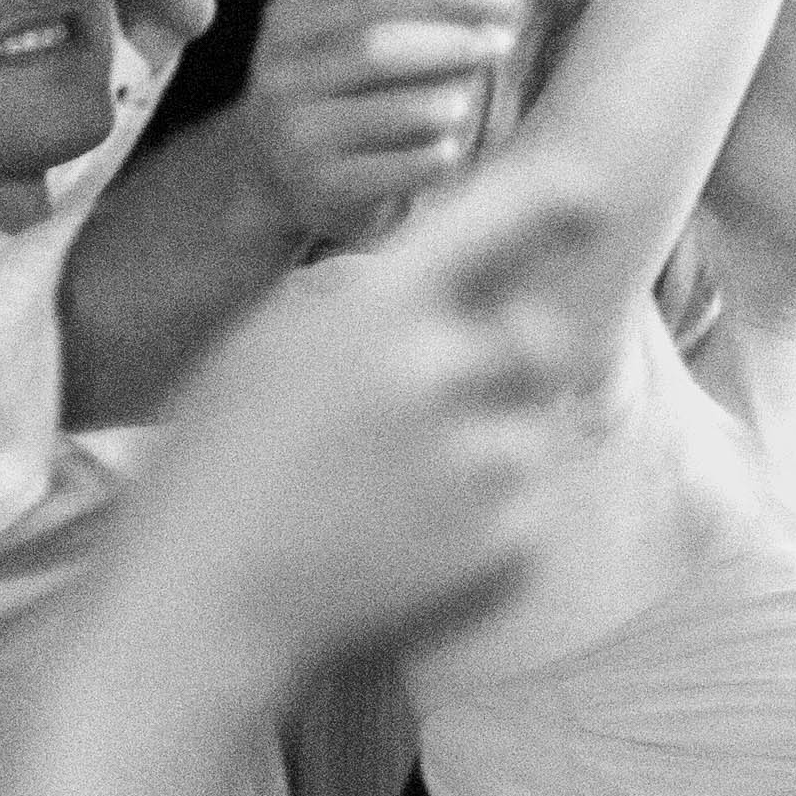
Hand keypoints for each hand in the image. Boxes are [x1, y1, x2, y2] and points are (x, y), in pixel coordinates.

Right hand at [81, 167, 604, 693]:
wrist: (202, 599)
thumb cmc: (217, 465)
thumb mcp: (272, 347)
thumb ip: (371, 304)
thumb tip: (465, 278)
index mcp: (371, 307)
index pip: (488, 226)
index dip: (549, 203)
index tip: (593, 196)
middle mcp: (438, 368)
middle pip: (537, 341)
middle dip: (508, 365)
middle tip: (428, 412)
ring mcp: (479, 457)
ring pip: (532, 428)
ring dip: (487, 446)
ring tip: (388, 489)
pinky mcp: (508, 536)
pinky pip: (530, 503)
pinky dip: (487, 517)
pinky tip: (401, 538)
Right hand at [236, 0, 531, 246]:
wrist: (279, 175)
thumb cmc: (344, 93)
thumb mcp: (356, 40)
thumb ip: (414, 16)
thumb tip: (500, 3)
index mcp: (290, 19)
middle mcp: (282, 72)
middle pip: (377, 46)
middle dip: (452, 41)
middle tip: (502, 43)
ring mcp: (297, 133)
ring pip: (397, 111)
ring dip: (447, 101)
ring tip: (465, 102)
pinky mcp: (324, 187)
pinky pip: (402, 168)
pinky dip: (437, 155)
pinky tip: (450, 150)